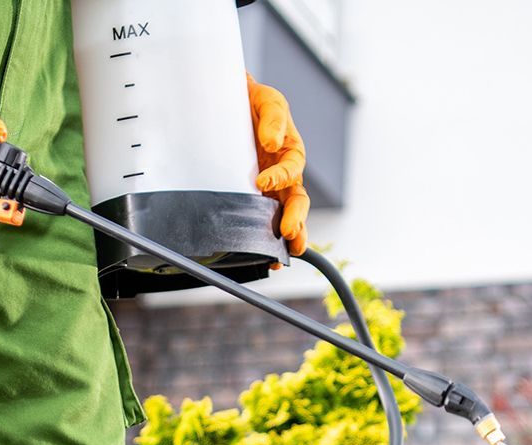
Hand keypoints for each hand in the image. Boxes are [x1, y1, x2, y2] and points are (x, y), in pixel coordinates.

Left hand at [247, 74, 308, 256]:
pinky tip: (265, 257)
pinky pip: (264, 220)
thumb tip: (271, 143)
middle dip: (296, 219)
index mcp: (291, 153)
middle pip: (297, 202)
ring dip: (289, 236)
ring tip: (284, 255)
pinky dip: (267, 239)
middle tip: (290, 233)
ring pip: (286, 217)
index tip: (262, 182)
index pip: (291, 170)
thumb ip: (273, 119)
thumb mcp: (268, 101)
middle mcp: (285, 175)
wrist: (233, 103)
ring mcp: (272, 190)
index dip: (279, 177)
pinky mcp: (255, 198)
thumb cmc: (256, 103)